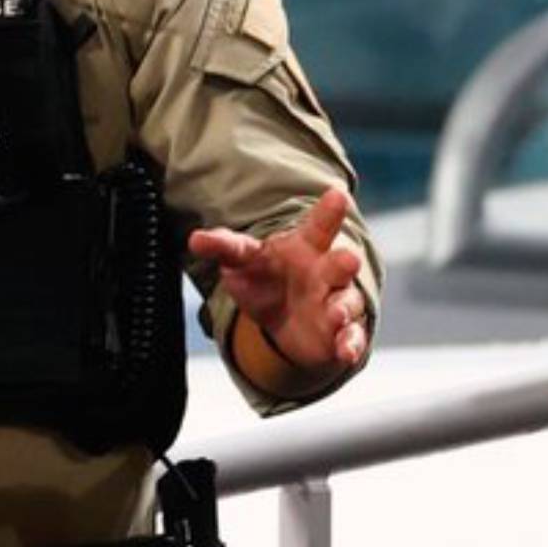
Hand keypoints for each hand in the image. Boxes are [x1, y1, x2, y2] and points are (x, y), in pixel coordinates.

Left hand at [188, 188, 367, 374]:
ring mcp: (337, 302)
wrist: (281, 317)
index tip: (336, 194)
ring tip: (335, 314)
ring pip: (347, 302)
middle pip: (340, 263)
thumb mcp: (242, 259)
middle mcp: (327, 272)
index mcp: (306, 247)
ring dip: (343, 308)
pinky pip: (352, 337)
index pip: (318, 226)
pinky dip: (351, 344)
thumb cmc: (264, 277)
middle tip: (346, 259)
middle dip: (344, 262)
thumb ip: (224, 246)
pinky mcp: (340, 333)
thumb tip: (195, 239)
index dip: (328, 211)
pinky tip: (346, 351)